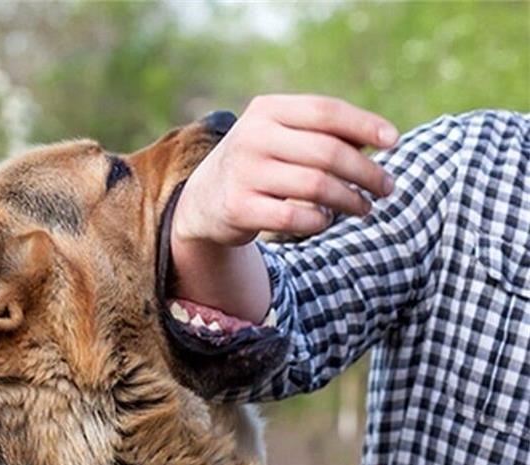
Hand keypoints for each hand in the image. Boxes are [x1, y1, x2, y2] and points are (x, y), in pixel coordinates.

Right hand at [174, 94, 397, 245]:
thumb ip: (325, 132)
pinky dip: (320, 221)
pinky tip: (325, 220)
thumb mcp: (283, 136)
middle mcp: (252, 137)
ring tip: (364, 207)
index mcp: (266, 110)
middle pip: (327, 153)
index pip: (325, 111)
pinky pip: (296, 218)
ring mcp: (243, 173)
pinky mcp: (239, 207)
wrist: (205, 198)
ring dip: (351, 200)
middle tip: (387, 187)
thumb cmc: (261, 162)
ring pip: (317, 187)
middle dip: (366, 172)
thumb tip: (383, 138)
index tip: (394, 142)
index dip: (365, 124)